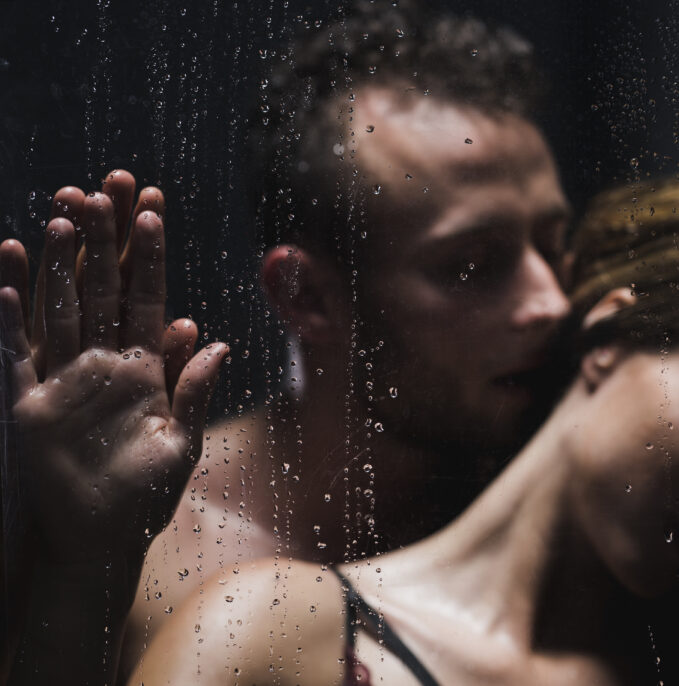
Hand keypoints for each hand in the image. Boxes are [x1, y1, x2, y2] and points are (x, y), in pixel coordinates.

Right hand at [0, 178, 226, 568]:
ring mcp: (62, 379)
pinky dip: (10, 318)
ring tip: (60, 217)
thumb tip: (215, 341)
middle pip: (102, 290)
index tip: (152, 208)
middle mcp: (102, 364)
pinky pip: (17, 354)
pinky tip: (9, 277)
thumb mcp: (179, 445)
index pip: (146, 297)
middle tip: (104, 188)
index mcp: (144, 370)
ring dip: (60, 265)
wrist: (99, 538)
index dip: (149, 255)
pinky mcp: (28, 405)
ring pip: (60, 308)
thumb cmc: (144, 498)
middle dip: (104, 240)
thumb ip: (193, 393)